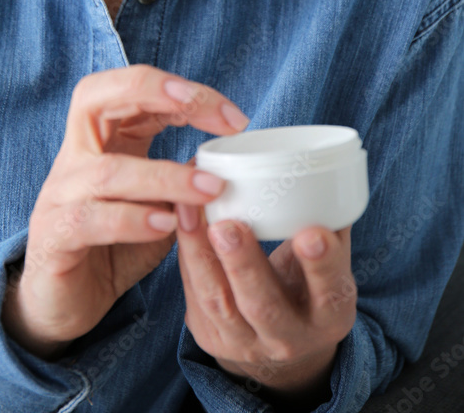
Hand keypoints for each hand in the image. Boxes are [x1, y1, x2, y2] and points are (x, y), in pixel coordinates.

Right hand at [1, 65, 248, 356]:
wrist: (63, 304)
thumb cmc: (113, 247)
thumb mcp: (157, 207)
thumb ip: (182, 180)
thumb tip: (225, 159)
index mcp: (101, 138)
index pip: (133, 89)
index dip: (184, 92)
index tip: (235, 119)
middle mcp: (75, 156)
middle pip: (94, 96)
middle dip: (153, 92)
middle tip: (209, 112)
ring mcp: (59, 194)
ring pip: (107, 170)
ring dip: (166, 177)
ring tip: (210, 189)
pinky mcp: (53, 236)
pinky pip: (89, 219)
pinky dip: (131, 220)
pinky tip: (166, 227)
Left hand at [175, 184, 355, 401]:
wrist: (281, 337)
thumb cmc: (308, 282)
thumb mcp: (330, 262)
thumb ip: (331, 222)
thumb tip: (331, 167)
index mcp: (330, 314)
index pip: (330, 291)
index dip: (321, 265)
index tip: (311, 234)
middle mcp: (289, 339)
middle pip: (263, 305)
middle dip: (243, 265)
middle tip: (228, 227)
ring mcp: (245, 343)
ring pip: (218, 301)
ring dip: (201, 255)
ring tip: (190, 213)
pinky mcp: (210, 336)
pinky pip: (194, 293)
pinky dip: (186, 255)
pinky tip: (180, 221)